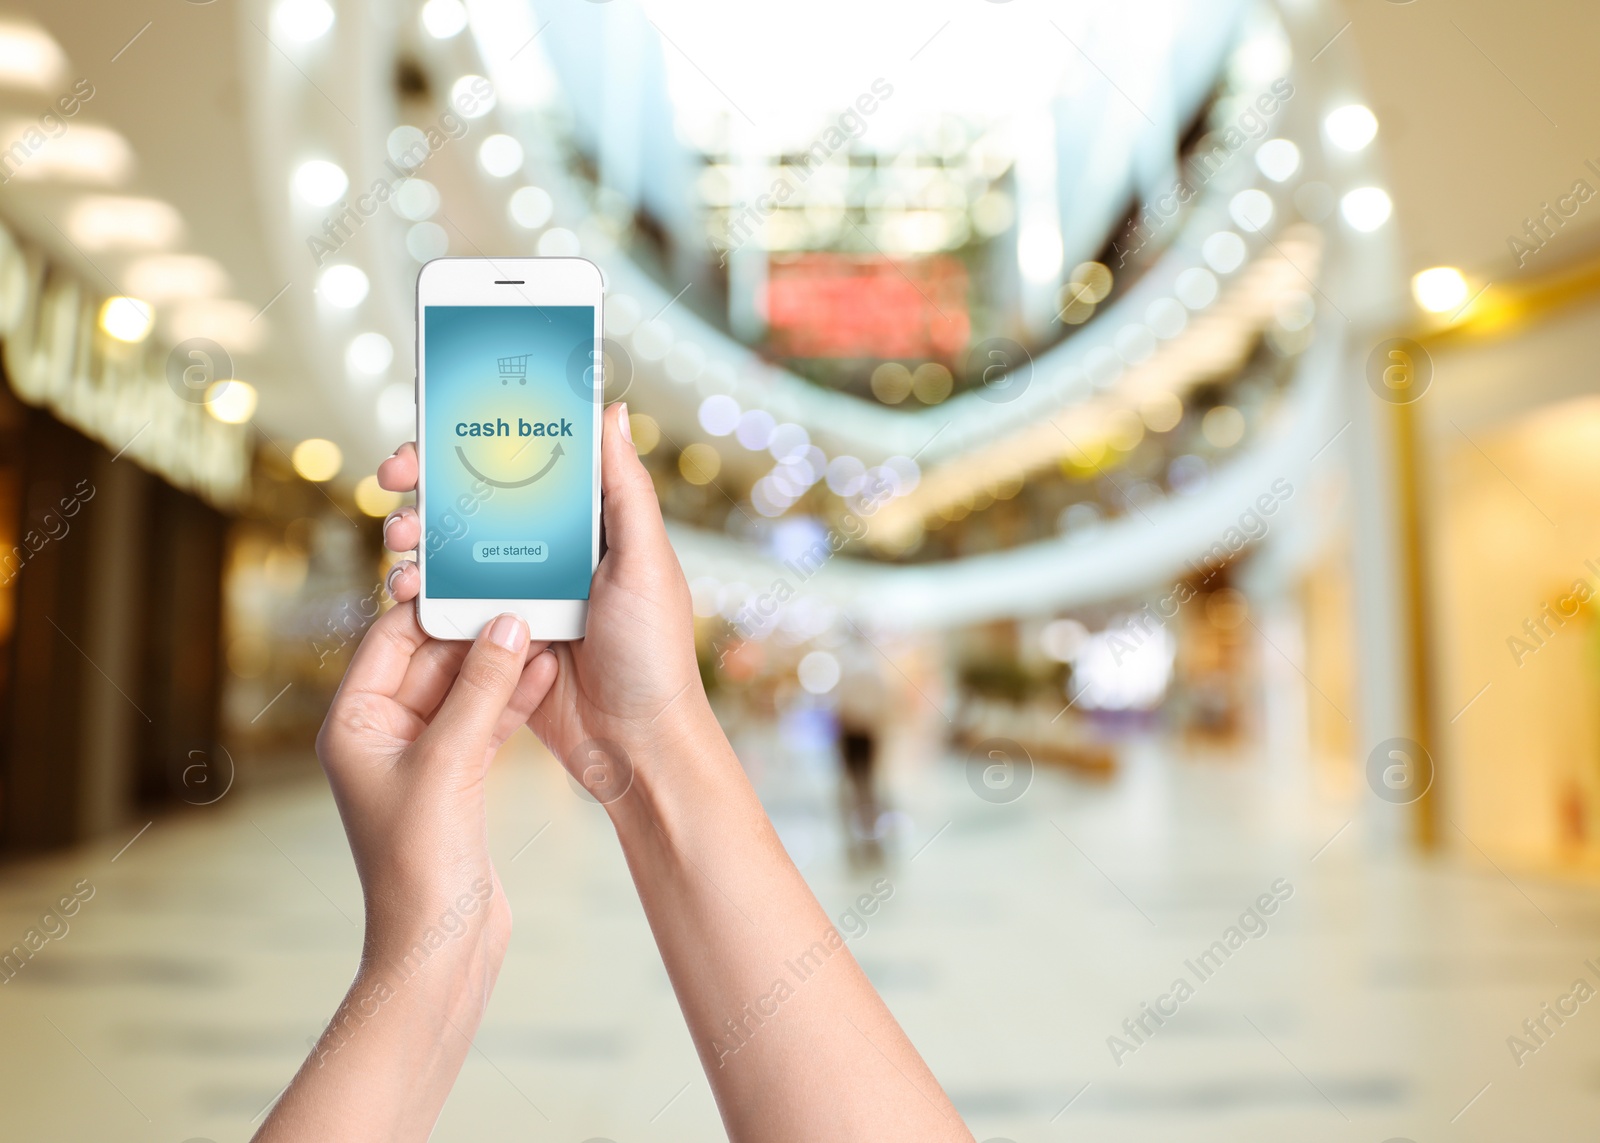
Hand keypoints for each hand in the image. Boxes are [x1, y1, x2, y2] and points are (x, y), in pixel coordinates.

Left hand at [316, 603, 555, 955]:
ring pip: (463, 690)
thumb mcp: (449, 763)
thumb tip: (508, 623)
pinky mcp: (458, 779)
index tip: (478, 574)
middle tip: (523, 596)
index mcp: (354, 724)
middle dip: (477, 631)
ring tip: (545, 627)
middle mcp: (382, 735)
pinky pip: (484, 721)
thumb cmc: (420, 863)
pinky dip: (512, 699)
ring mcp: (422, 758)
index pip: (390, 640)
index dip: (433, 605)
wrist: (441, 946)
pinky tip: (546, 673)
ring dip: (501, 662)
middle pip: (431, 660)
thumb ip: (479, 690)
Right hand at [378, 403, 709, 797]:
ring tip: (400, 540)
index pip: (529, 463)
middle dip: (429, 482)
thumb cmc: (655, 653)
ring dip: (416, 534)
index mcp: (590, 525)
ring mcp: (519, 594)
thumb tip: (608, 411)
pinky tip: (406, 590)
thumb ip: (625, 490)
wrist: (635, 743)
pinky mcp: (495, 637)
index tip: (442, 422)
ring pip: (452, 548)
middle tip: (397, 476)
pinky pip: (447, 603)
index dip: (484, 438)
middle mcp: (551, 551)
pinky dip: (419, 591)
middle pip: (477, 499)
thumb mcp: (647, 562)